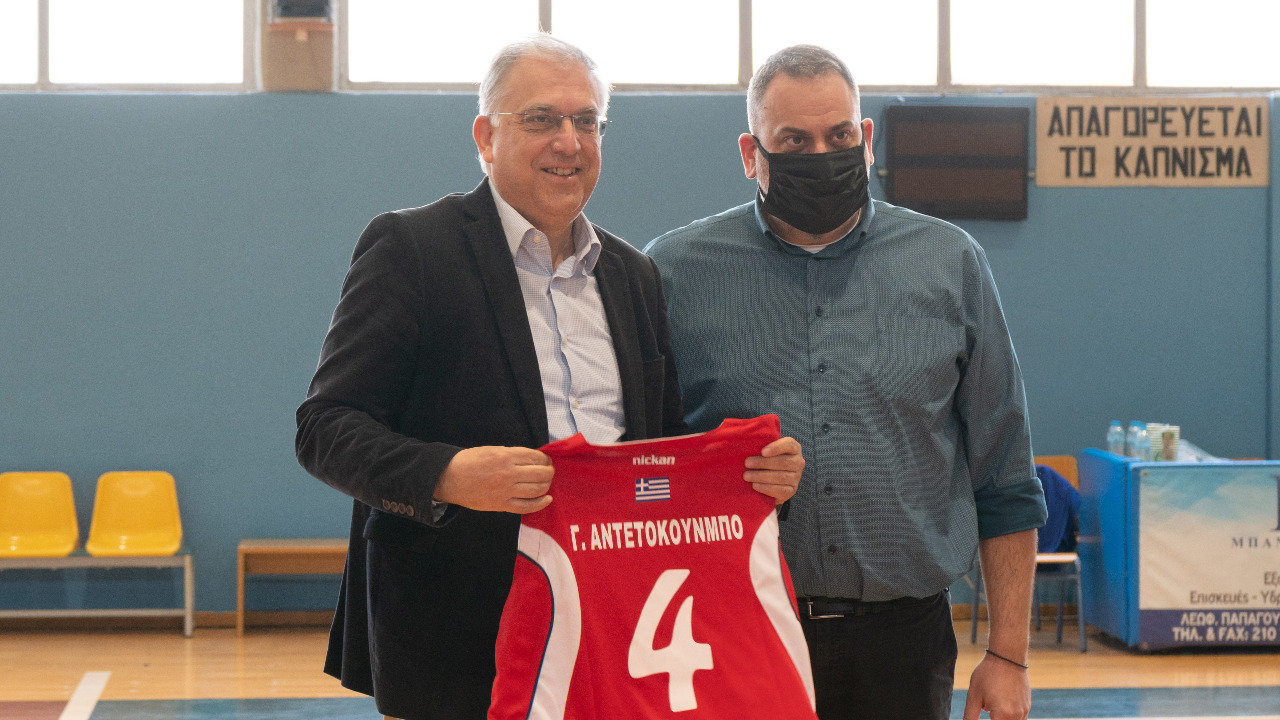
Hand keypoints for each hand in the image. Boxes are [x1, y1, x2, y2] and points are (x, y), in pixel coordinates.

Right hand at [433, 446, 553, 513]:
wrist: (450, 478)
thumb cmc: (469, 461)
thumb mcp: (492, 450)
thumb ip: (512, 455)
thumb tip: (532, 459)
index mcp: (506, 456)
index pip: (535, 457)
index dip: (545, 458)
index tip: (546, 460)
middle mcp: (509, 473)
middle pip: (540, 473)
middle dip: (549, 471)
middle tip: (549, 471)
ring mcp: (506, 490)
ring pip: (537, 489)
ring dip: (547, 485)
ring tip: (547, 482)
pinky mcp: (502, 505)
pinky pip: (527, 506)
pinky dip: (540, 503)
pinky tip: (548, 499)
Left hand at [744, 436, 803, 504]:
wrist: (772, 482)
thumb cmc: (766, 461)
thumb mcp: (766, 452)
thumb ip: (761, 447)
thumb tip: (747, 445)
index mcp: (794, 449)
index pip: (789, 445)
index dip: (776, 447)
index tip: (762, 451)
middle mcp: (798, 462)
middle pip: (783, 462)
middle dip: (763, 463)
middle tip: (747, 463)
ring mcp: (796, 478)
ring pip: (780, 477)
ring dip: (761, 476)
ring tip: (747, 476)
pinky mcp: (791, 491)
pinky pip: (780, 490)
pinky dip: (766, 488)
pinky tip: (755, 486)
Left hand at [963, 653, 1030, 719]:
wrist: (1007, 656)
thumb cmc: (988, 673)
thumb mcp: (974, 694)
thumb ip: (970, 715)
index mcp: (1002, 714)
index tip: (984, 708)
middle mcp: (1016, 716)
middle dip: (994, 718)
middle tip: (987, 704)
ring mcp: (1024, 711)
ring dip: (1001, 718)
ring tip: (993, 700)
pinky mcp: (1027, 706)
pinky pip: (1019, 718)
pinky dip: (1009, 715)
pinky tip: (1000, 700)